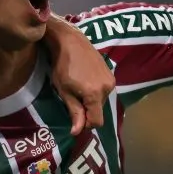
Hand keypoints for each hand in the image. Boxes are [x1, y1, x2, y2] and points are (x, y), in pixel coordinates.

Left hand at [45, 15, 114, 133]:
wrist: (70, 41)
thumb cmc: (62, 66)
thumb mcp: (64, 91)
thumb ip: (74, 112)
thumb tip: (77, 132)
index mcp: (95, 94)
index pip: (97, 121)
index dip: (86, 124)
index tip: (75, 119)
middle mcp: (107, 88)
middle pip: (98, 110)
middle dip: (87, 110)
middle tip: (72, 98)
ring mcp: (111, 80)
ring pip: (101, 101)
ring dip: (90, 101)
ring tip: (77, 87)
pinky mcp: (111, 73)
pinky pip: (103, 91)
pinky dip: (94, 92)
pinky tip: (84, 81)